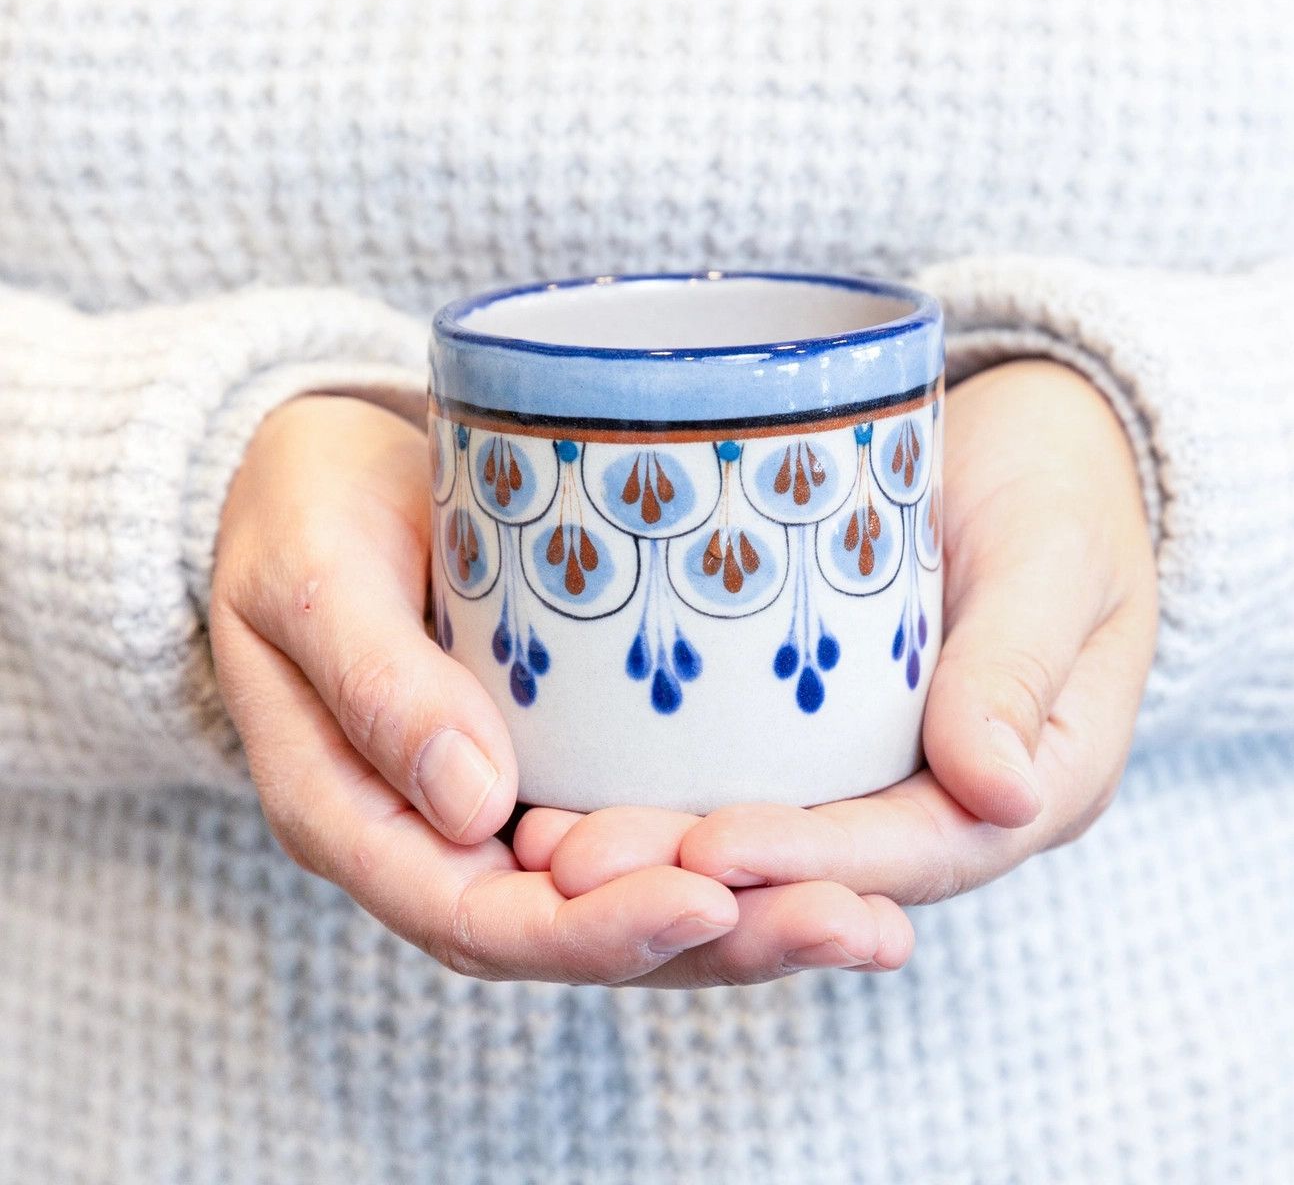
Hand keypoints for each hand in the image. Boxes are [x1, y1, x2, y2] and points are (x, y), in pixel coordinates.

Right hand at [211, 395, 911, 983]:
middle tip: (851, 927)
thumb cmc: (302, 511)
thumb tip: (473, 802)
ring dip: (752, 914)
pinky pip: (651, 821)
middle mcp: (443, 835)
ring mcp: (511, 801)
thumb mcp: (311, 574)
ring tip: (873, 916)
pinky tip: (833, 839)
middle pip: (581, 933)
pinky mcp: (566, 753)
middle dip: (718, 942)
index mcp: (360, 818)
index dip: (595, 929)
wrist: (329, 470)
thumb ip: (376, 685)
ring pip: (632, 893)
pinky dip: (736, 842)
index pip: (481, 919)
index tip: (707, 898)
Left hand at [520, 361, 1156, 915]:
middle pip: (813, 860)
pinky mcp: (814, 712)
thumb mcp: (1056, 562)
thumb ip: (1022, 667)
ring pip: (762, 821)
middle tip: (574, 861)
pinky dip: (658, 774)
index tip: (709, 847)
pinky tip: (567, 771)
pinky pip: (739, 758)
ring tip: (542, 839)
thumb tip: (1003, 793)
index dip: (810, 861)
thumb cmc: (1062, 491)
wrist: (1033, 446)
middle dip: (697, 874)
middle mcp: (937, 795)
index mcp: (1022, 786)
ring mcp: (870, 758)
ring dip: (656, 842)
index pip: (911, 850)